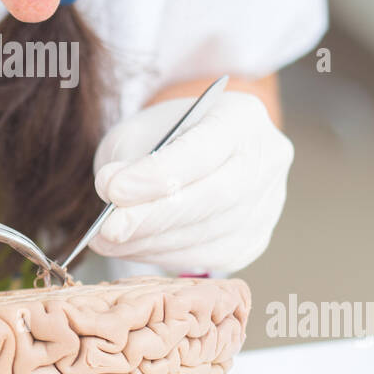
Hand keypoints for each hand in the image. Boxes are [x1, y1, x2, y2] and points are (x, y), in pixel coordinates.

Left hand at [89, 90, 293, 273]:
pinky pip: (208, 257)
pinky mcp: (254, 240)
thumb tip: (112, 192)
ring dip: (151, 242)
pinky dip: (164, 255)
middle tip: (108, 229)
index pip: (203, 150)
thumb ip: (126, 158)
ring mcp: (267, 205)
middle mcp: (267, 160)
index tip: (113, 190)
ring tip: (106, 240)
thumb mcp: (139, 131)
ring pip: (209, 233)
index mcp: (242, 117)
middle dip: (154, 217)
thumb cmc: (166, 135)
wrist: (197, 151)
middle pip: (214, 196)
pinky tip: (132, 247)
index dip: (157, 175)